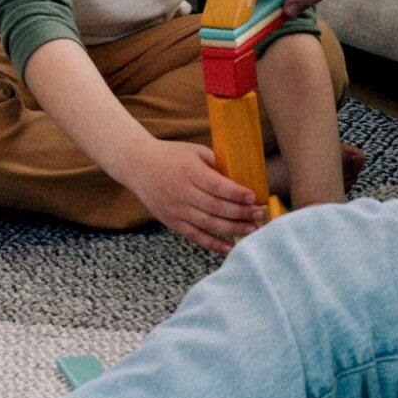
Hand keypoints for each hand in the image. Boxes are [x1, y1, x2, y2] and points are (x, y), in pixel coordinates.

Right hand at [133, 140, 271, 255]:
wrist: (137, 165)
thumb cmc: (170, 155)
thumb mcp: (194, 151)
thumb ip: (216, 164)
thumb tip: (242, 179)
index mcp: (188, 171)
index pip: (216, 186)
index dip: (236, 193)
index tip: (253, 197)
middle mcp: (181, 192)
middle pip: (216, 207)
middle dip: (241, 212)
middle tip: (259, 213)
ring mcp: (176, 210)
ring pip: (209, 224)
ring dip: (233, 228)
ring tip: (251, 229)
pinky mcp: (172, 222)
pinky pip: (195, 236)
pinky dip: (213, 244)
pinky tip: (229, 246)